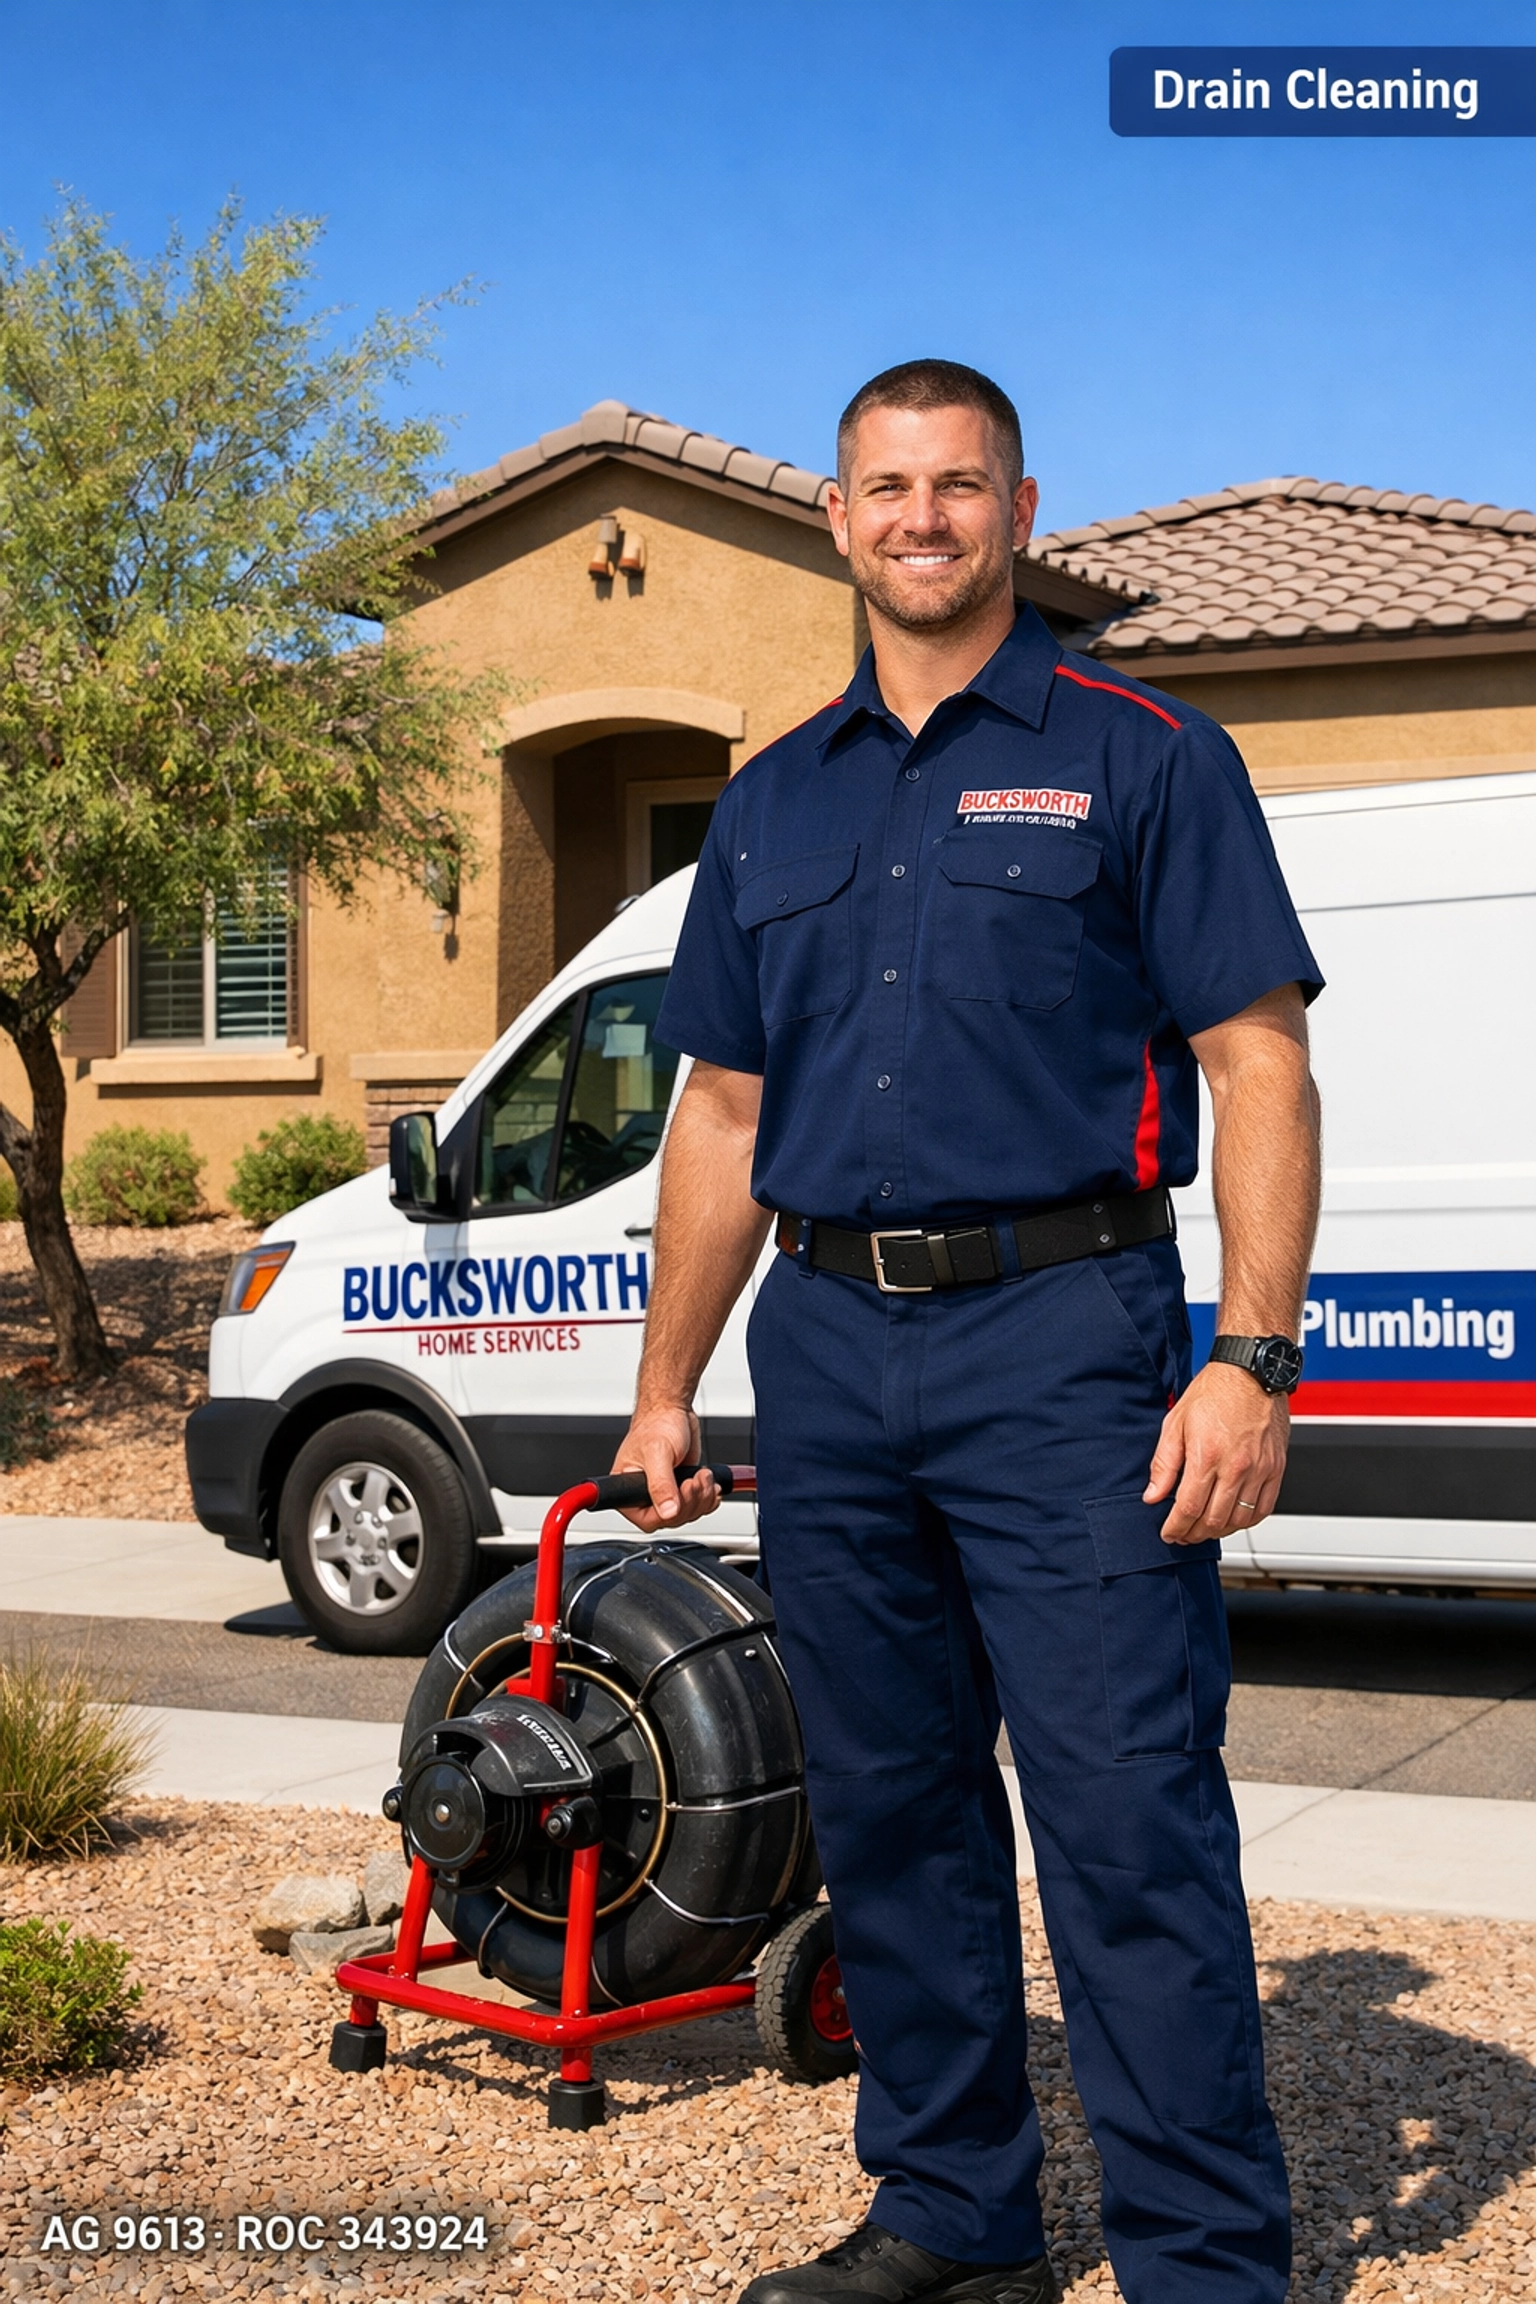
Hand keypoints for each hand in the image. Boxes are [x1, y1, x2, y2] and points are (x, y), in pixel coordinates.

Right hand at [609, 1404, 721, 1533]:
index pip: (646, 1519)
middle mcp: (645, 1494)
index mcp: (627, 1489)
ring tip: (702, 1475)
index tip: (679, 1493)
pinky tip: (708, 1482)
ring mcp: (665, 1493)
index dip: (667, 1513)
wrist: (672, 1411)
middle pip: (672, 1519)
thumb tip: (668, 1511)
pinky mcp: (681, 1489)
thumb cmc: (656, 1425)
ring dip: (702, 1497)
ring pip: (687, 1514)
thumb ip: (661, 1484)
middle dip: (690, 1501)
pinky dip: (708, 1496)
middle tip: (693, 1480)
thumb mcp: (657, 1453)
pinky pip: (697, 1506)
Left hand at [1144, 1362, 1289, 1543]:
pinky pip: (1263, 1509)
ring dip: (1219, 1531)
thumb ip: (1164, 1464)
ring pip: (1239, 1520)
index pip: (1188, 1508)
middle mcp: (1236, 1466)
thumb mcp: (1176, 1423)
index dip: (1176, 1527)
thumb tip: (1152, 1495)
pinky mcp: (1276, 1468)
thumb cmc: (1214, 1391)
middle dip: (1194, 1534)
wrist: (1251, 1372)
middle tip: (1184, 1534)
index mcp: (1207, 1455)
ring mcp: (1259, 1469)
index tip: (1168, 1533)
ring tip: (1205, 1528)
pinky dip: (1247, 1521)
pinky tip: (1233, 1519)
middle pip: (1213, 1520)